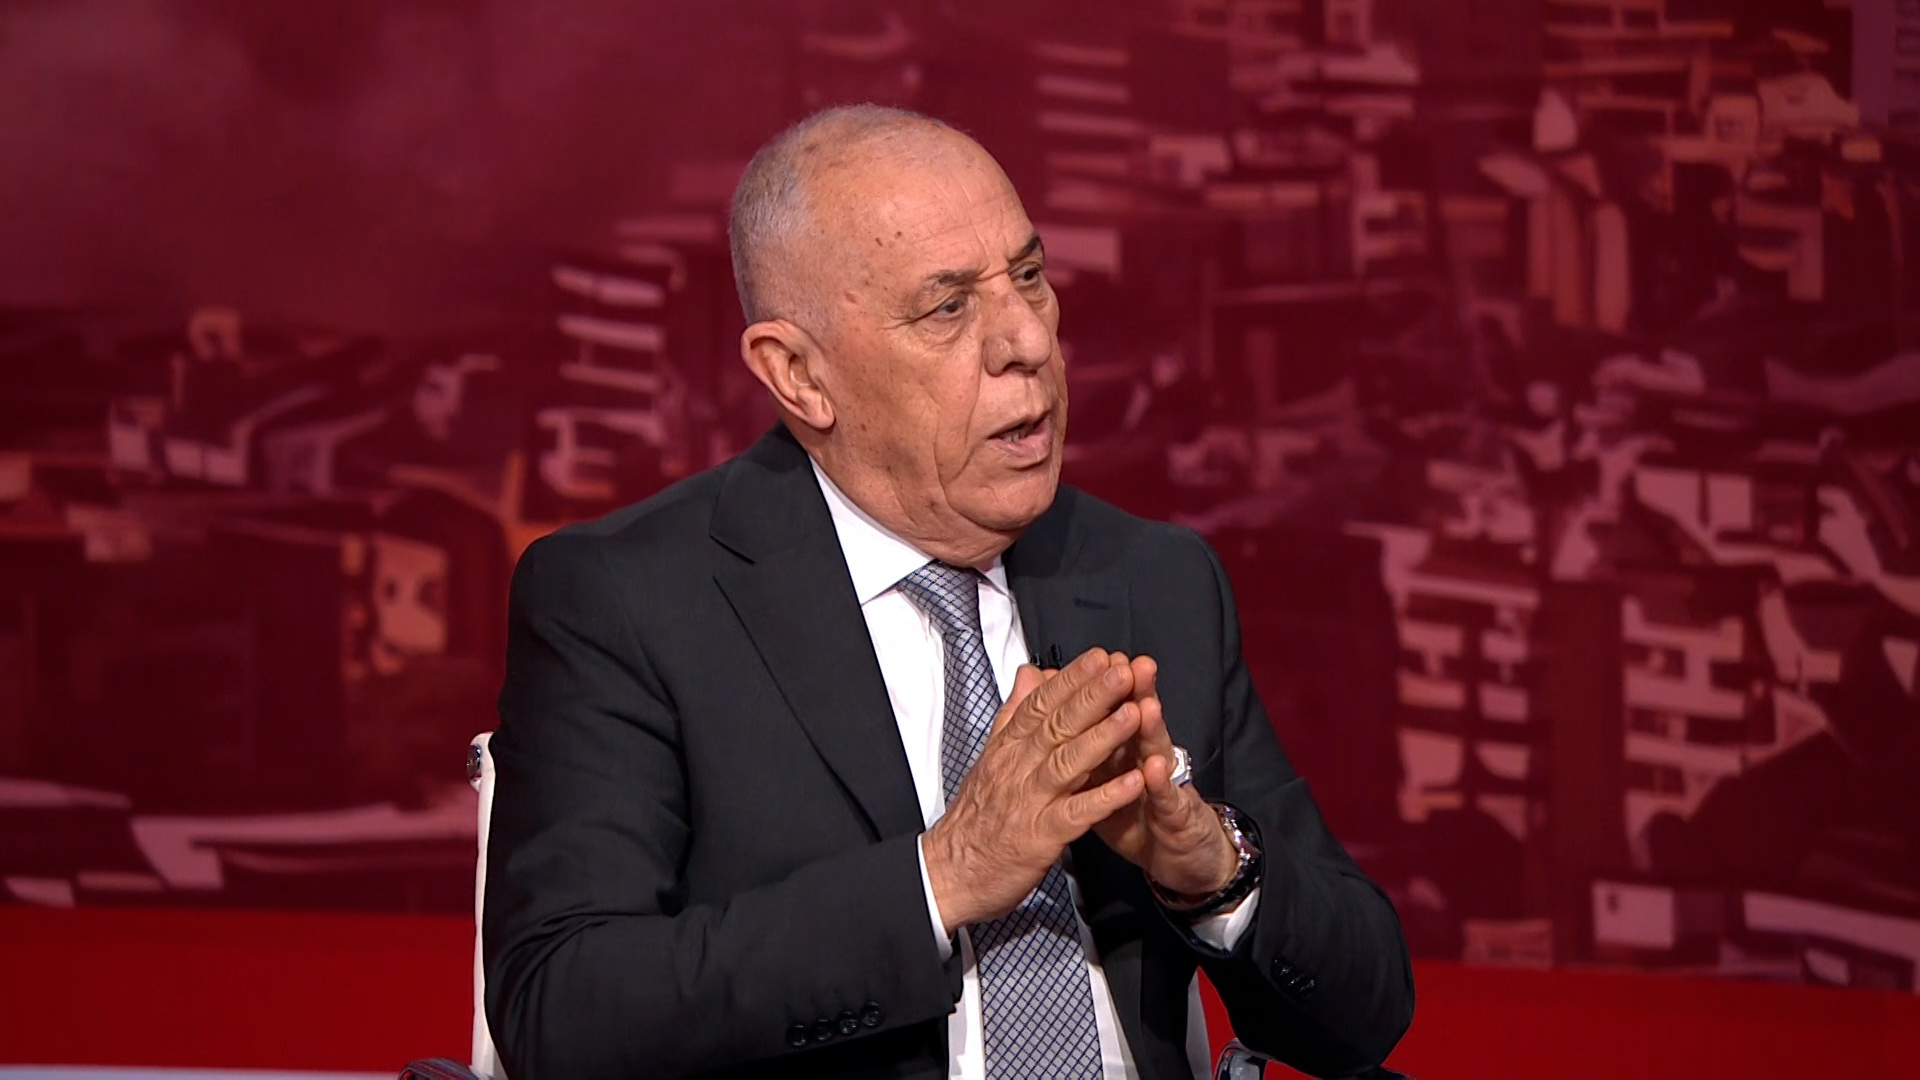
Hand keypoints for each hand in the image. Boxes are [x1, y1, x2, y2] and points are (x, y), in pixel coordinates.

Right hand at [922, 648, 1146, 934]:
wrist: (949, 873)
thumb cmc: (975, 817)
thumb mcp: (990, 756)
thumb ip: (1014, 713)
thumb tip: (1030, 673)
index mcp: (1008, 747)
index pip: (1041, 704)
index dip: (1072, 679)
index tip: (1100, 656)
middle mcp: (1017, 767)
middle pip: (1058, 724)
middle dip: (1093, 695)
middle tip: (1123, 670)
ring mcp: (1029, 801)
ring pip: (1068, 761)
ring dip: (1103, 736)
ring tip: (1134, 713)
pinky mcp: (1041, 836)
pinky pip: (1077, 812)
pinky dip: (1106, 797)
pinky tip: (1134, 782)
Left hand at [1088, 655, 1238, 899]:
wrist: (1183, 859)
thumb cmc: (1141, 816)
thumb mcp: (1107, 780)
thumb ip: (1089, 743)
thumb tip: (1062, 712)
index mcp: (1124, 752)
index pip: (1114, 713)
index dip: (1104, 688)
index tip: (1097, 658)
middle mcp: (1148, 761)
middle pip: (1139, 722)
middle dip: (1132, 691)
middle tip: (1125, 664)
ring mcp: (1168, 787)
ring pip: (1158, 753)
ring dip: (1150, 728)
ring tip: (1143, 704)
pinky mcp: (1179, 818)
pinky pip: (1168, 801)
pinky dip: (1161, 785)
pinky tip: (1154, 769)